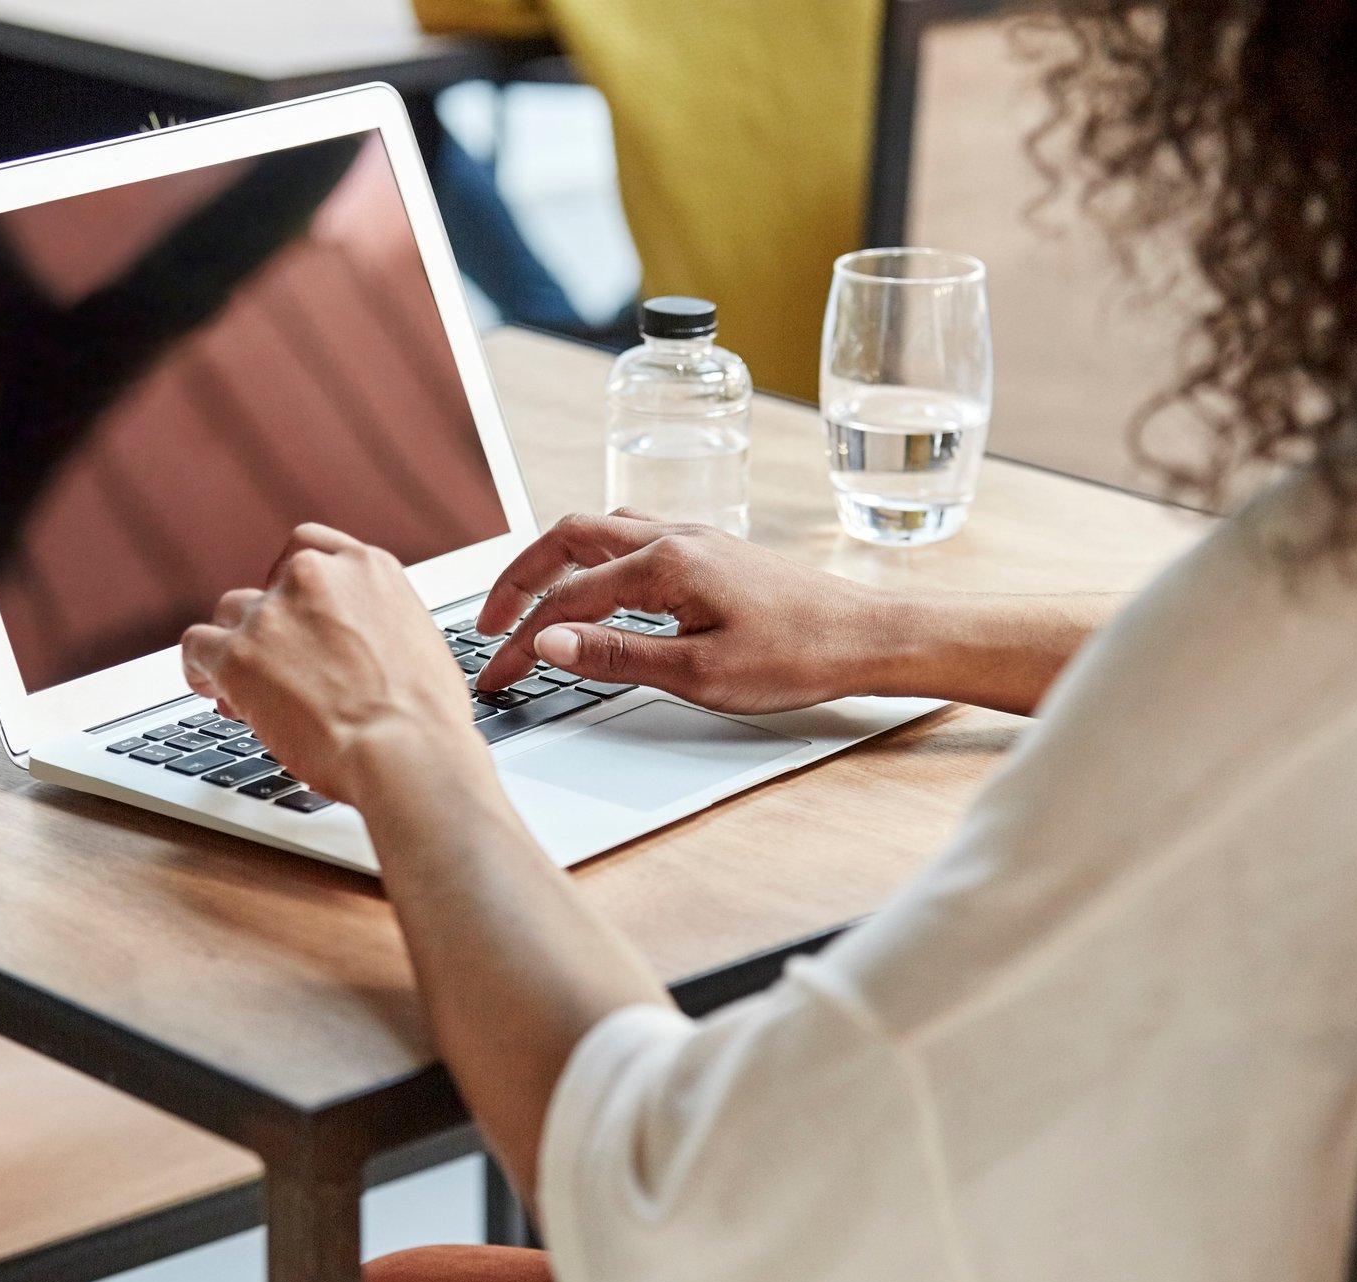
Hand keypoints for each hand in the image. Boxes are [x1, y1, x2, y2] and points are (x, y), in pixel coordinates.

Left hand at [180, 524, 490, 803]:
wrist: (406, 749)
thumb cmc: (425, 717)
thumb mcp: (420, 641)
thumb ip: (378, 625)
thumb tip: (358, 650)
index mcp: (368, 568)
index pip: (311, 547)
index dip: (293, 580)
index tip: (292, 605)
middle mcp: (315, 576)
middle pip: (269, 586)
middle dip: (271, 624)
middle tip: (278, 663)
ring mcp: (272, 613)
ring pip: (232, 613)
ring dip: (238, 645)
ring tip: (246, 684)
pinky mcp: (237, 655)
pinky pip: (198, 646)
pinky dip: (202, 668)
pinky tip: (214, 689)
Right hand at [472, 510, 887, 713]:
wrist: (867, 638)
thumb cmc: (797, 656)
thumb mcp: (699, 672)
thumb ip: (616, 655)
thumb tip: (547, 643)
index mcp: (666, 563)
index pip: (567, 599)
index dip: (521, 638)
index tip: (496, 674)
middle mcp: (676, 536)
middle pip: (569, 538)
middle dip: (519, 578)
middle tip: (490, 624)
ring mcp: (696, 539)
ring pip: (602, 531)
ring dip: (556, 561)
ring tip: (530, 602)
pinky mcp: (712, 553)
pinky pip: (633, 540)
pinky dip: (594, 560)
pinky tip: (598, 591)